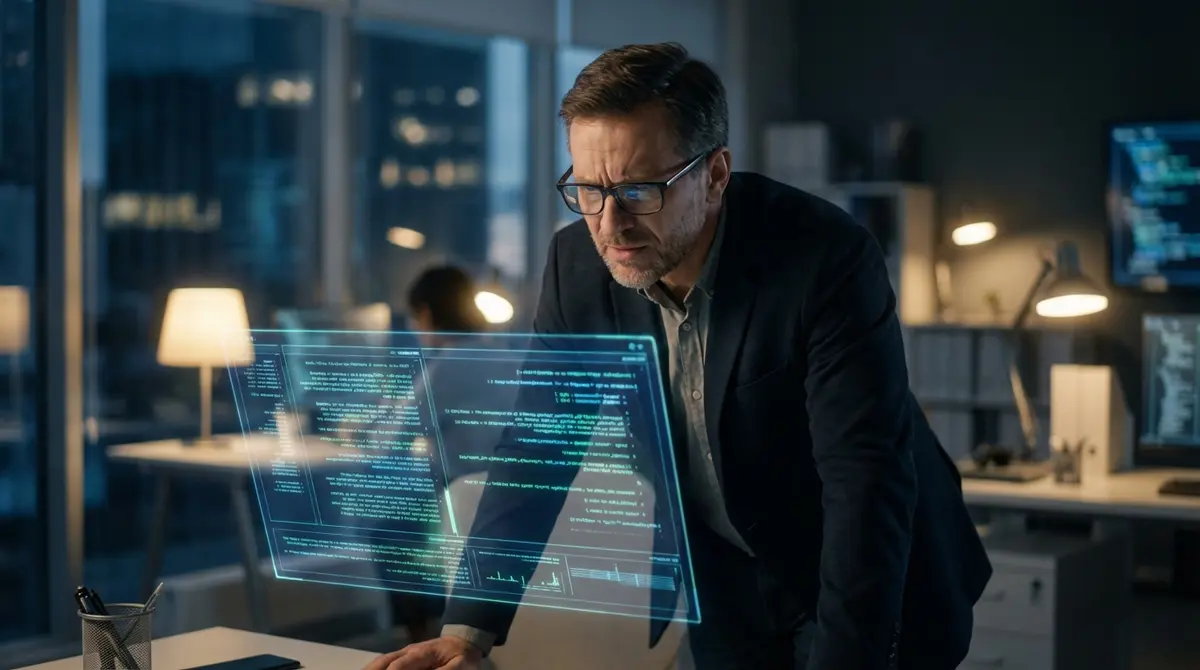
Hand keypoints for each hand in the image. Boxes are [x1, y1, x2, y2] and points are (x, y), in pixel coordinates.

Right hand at [363, 636, 484, 669]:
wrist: (463, 641)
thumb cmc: (461, 655)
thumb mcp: (460, 665)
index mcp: (421, 653)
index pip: (399, 665)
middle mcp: (408, 651)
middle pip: (384, 661)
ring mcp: (404, 653)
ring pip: (381, 660)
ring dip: (369, 669)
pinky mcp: (403, 658)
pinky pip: (385, 662)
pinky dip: (374, 667)